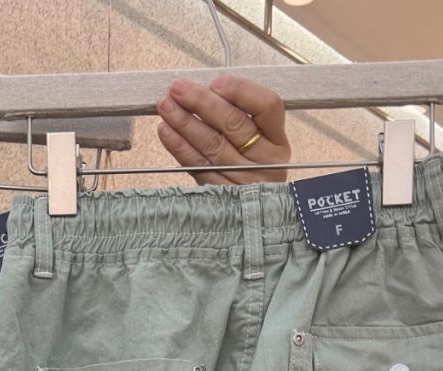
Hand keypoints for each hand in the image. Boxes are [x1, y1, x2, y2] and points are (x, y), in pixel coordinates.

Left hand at [157, 75, 289, 184]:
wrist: (252, 215)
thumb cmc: (251, 167)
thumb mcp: (258, 141)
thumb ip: (237, 115)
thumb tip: (200, 91)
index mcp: (277, 140)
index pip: (267, 106)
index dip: (241, 91)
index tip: (215, 82)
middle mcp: (265, 161)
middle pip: (234, 124)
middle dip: (202, 102)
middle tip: (177, 88)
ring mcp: (244, 181)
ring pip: (213, 145)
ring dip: (185, 123)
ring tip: (165, 106)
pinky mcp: (223, 196)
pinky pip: (199, 167)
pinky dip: (180, 148)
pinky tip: (167, 132)